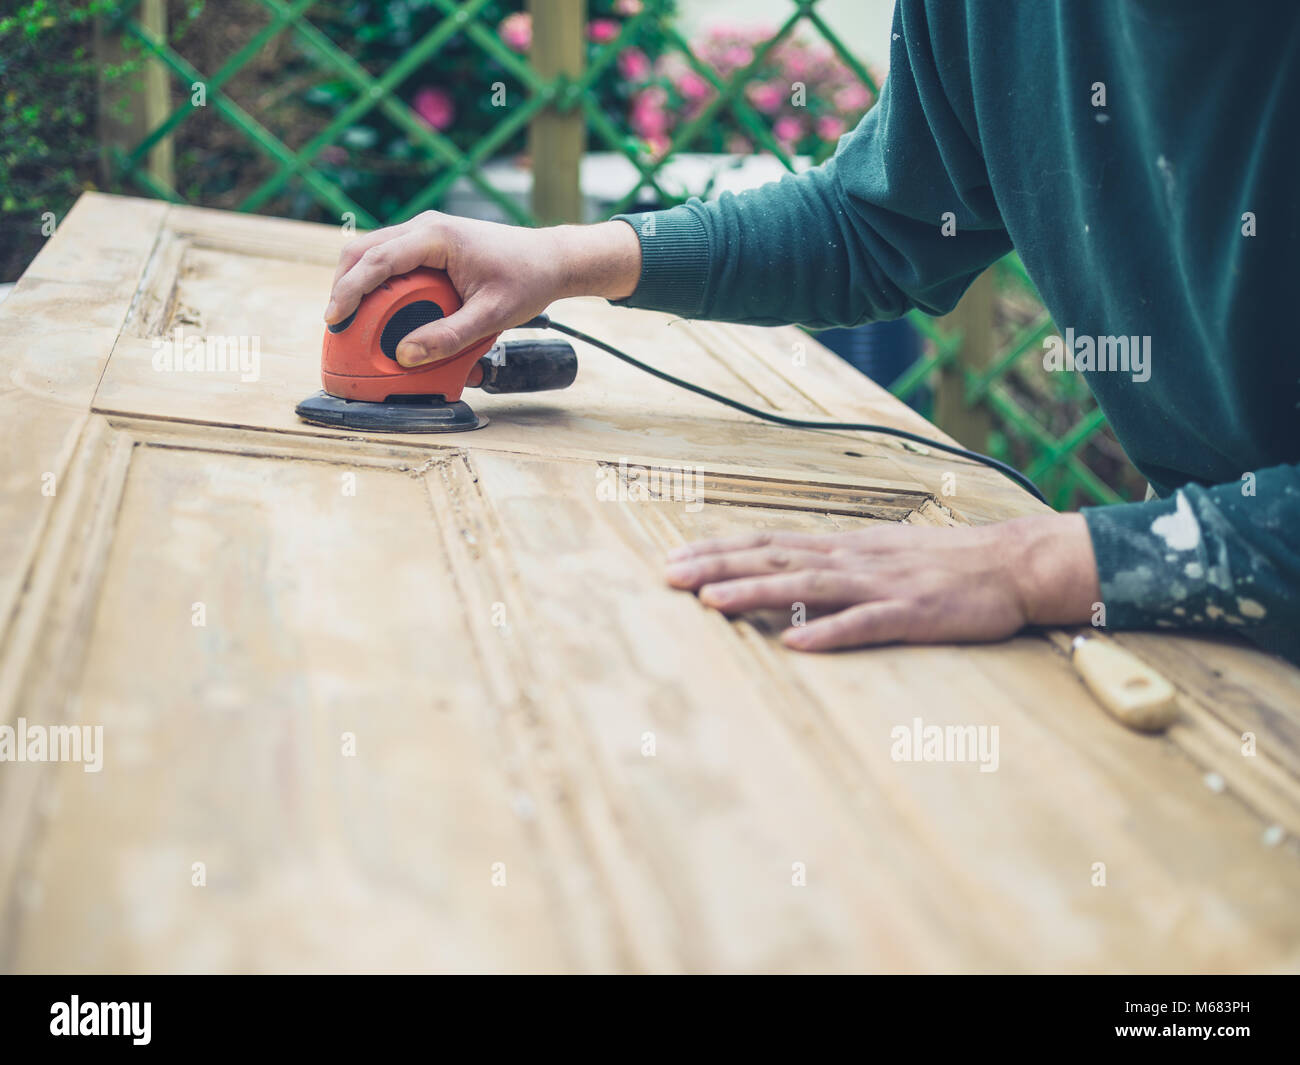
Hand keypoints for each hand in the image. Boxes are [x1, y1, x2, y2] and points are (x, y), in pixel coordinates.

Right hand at [324, 213, 641, 366]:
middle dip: (342, 286)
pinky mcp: (430, 245)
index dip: (349, 290)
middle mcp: (425, 228)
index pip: (377, 260)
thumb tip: (406, 355)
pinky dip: (376, 282)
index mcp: (437, 237)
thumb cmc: (527, 280)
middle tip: (335, 324)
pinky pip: (391, 260)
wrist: (552, 259)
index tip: (334, 318)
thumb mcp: (492, 315)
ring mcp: (426, 234)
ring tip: (351, 320)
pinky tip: (376, 310)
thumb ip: (449, 337)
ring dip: (357, 283)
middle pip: (363, 251)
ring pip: (373, 252)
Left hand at [664, 514, 1100, 651]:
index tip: (673, 559)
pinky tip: (794, 643)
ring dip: (756, 592)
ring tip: (710, 603)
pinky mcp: (913, 615)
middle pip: (774, 558)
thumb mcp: (882, 553)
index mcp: (844, 547)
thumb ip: (835, 563)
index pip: (768, 542)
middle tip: (666, 576)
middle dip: (717, 567)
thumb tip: (786, 571)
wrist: (1014, 562)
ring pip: (807, 587)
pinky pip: (865, 625)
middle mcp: (853, 559)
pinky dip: (828, 633)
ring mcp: (881, 586)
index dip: (718, 551)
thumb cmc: (945, 563)